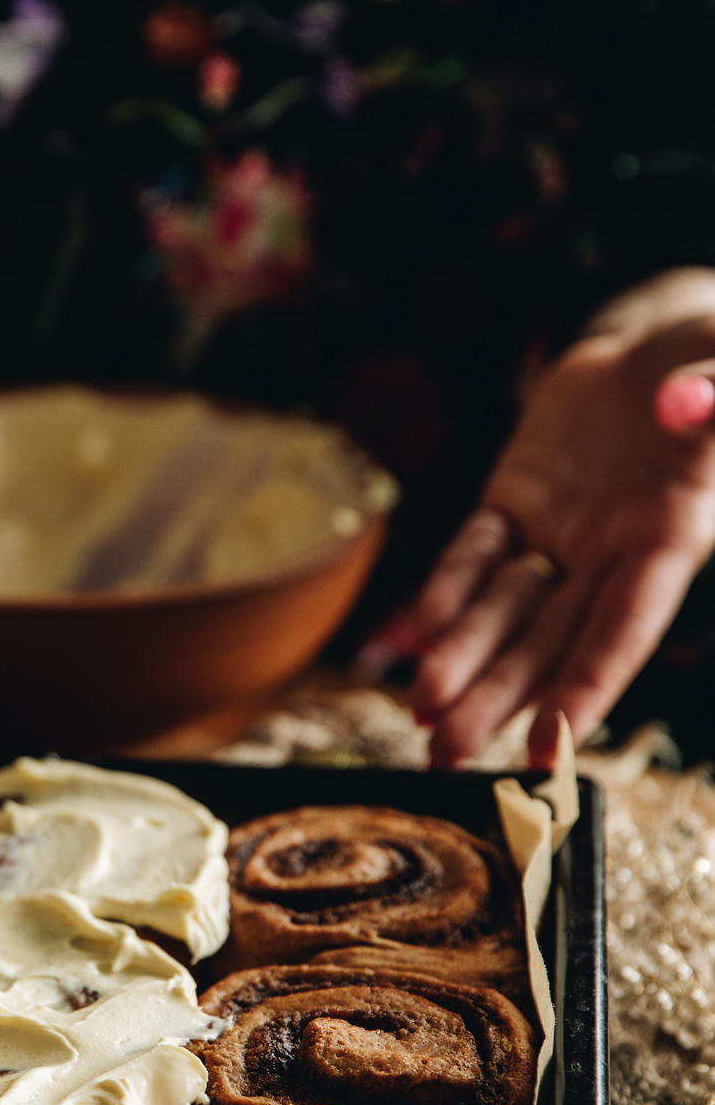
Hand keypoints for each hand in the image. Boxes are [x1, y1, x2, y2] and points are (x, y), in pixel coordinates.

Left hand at [413, 270, 714, 768]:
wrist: (660, 349)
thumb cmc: (710, 368)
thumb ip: (711, 399)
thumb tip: (685, 402)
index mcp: (670, 540)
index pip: (622, 631)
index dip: (586, 688)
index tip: (548, 747)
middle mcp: (611, 553)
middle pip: (548, 641)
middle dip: (498, 699)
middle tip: (446, 755)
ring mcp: (560, 531)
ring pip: (504, 608)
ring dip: (462, 659)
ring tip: (421, 712)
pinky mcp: (518, 498)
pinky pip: (477, 550)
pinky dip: (449, 586)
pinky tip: (419, 631)